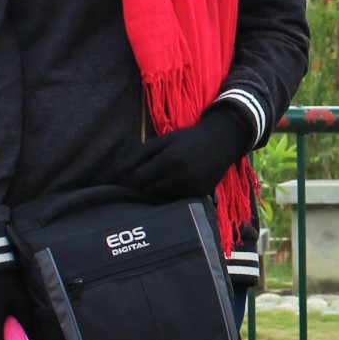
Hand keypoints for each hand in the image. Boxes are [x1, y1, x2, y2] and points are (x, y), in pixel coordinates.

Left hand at [128, 102, 253, 203]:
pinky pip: (175, 200)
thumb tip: (118, 172)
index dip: (133, 176)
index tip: (135, 171)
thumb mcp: (162, 140)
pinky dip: (170, 194)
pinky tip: (175, 183)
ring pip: (160, 198)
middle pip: (148, 191)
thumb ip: (139, 154)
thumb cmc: (187, 139)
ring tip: (162, 178)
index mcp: (170, 159)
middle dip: (143, 185)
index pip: (139, 178)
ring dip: (156, 191)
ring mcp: (192, 188)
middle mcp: (182, 176)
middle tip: (148, 175)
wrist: (221, 143)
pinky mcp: (199, 196)